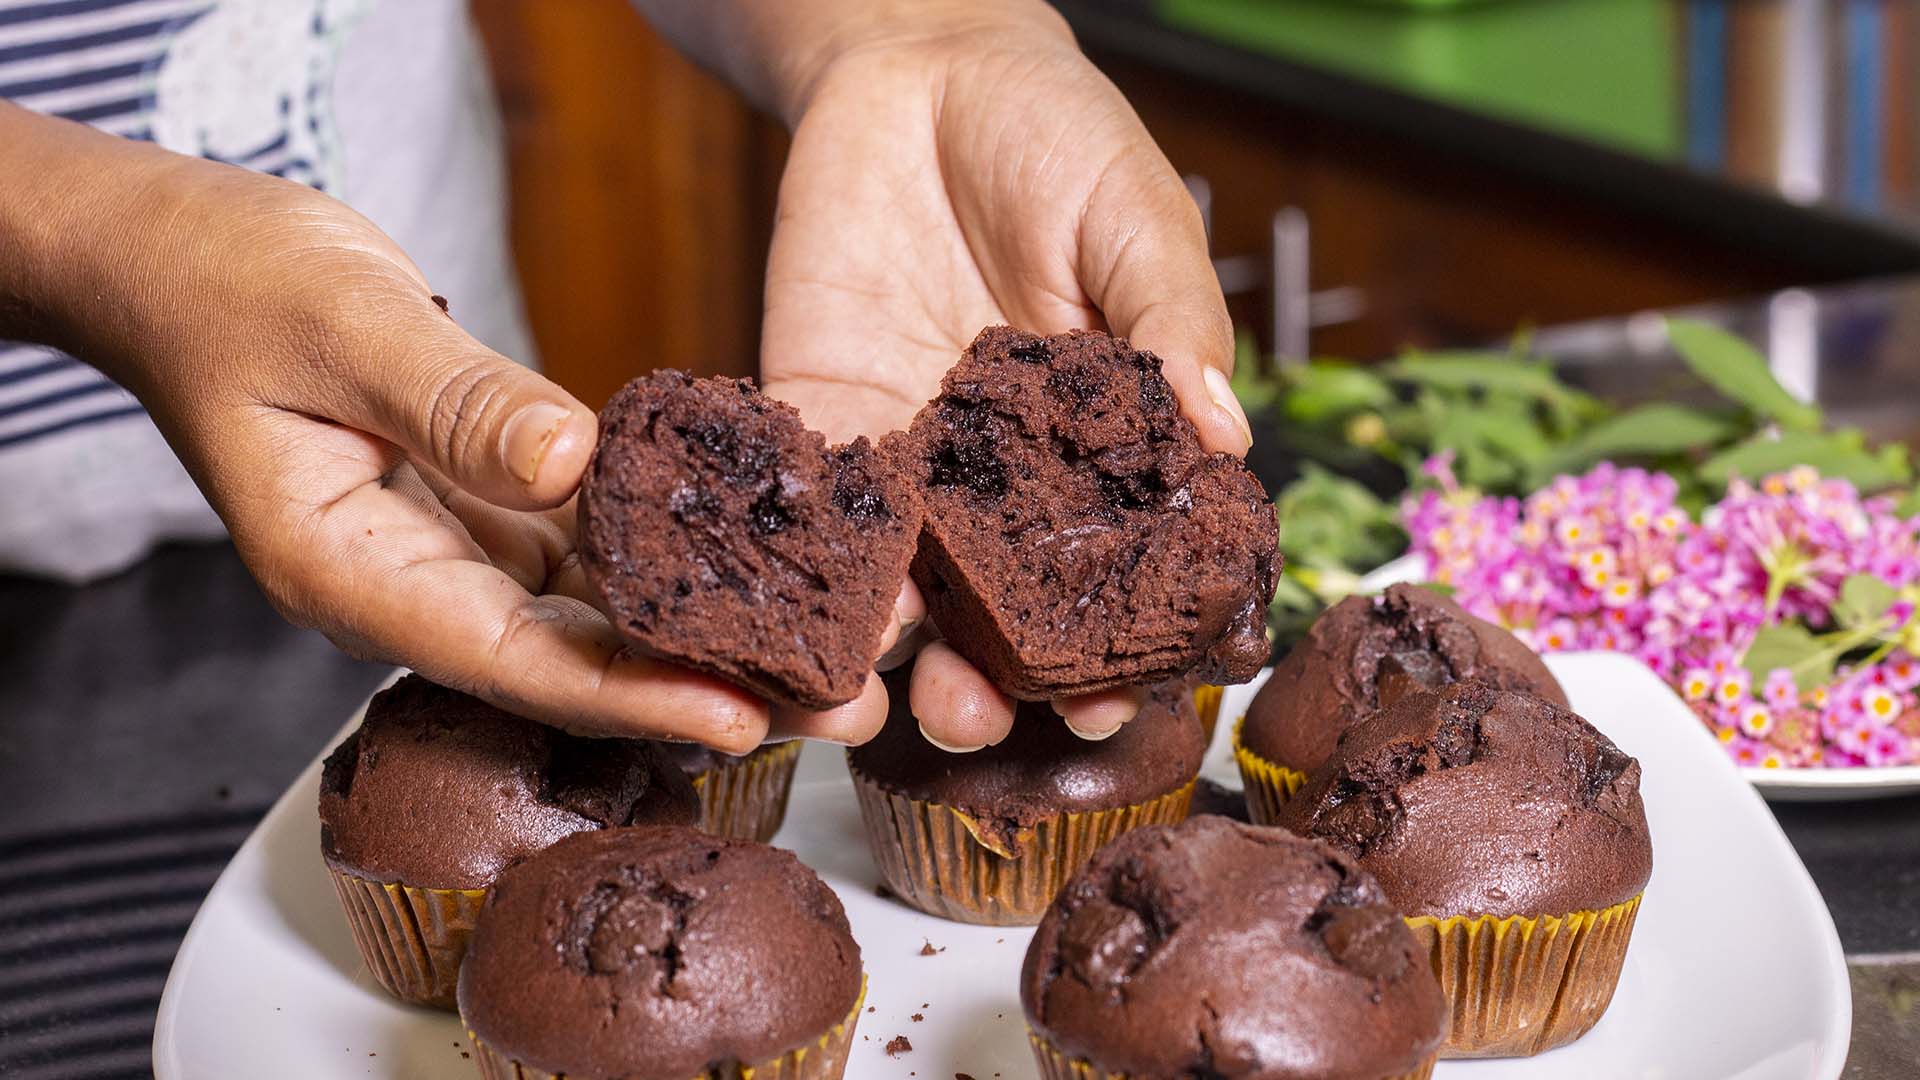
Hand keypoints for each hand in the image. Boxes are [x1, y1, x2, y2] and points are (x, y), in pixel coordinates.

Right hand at [0, 105, 891, 749]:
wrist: (186, 259)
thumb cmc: (233, 283)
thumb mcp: (339, 325)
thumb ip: (455, 402)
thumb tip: (572, 464)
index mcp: (348, 572)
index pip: (509, 659)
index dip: (629, 695)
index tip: (740, 715)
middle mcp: (409, 586)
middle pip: (573, 662)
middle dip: (706, 686)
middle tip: (841, 703)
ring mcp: (450, 555)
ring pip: (595, 615)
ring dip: (707, 633)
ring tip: (832, 645)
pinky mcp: (486, 511)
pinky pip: (590, 551)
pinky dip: (670, 560)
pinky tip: (760, 560)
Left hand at [754, 6, 1247, 748]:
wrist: (922, 63)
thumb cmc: (1059, 135)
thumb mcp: (1138, 220)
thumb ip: (1171, 326)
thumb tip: (1224, 436)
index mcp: (1101, 451)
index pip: (1112, 574)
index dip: (1106, 649)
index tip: (1100, 711)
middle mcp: (1002, 480)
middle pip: (993, 608)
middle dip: (981, 679)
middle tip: (968, 717)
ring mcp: (905, 458)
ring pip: (893, 583)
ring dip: (876, 653)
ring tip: (865, 702)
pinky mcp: (817, 416)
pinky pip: (803, 505)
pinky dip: (793, 563)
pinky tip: (785, 611)